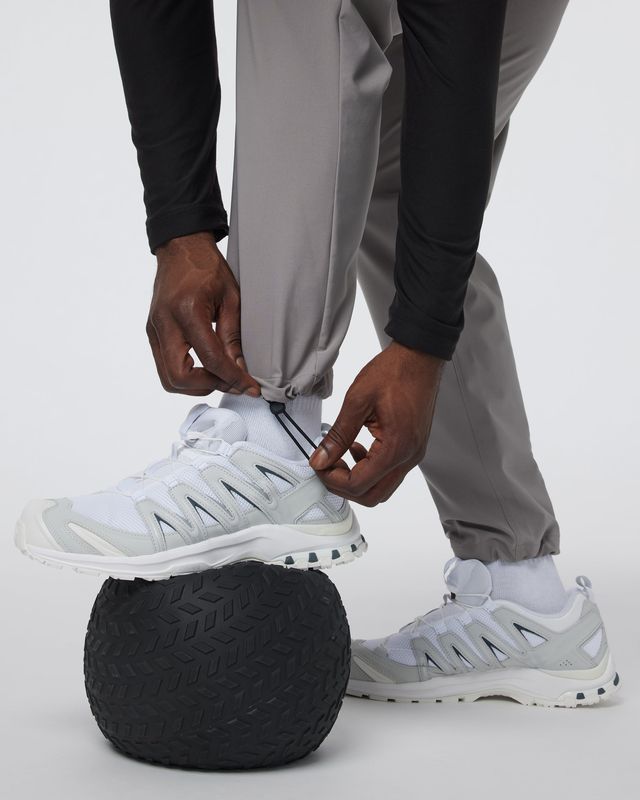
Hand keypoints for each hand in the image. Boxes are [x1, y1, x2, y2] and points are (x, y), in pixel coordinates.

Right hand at [147, 232, 260, 396]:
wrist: (180, 248)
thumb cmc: (206, 267)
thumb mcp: (231, 299)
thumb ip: (233, 337)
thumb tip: (240, 369)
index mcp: (187, 311)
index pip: (210, 359)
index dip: (232, 378)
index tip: (250, 388)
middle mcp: (165, 323)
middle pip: (179, 377)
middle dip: (209, 386)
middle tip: (232, 382)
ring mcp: (154, 330)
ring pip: (168, 378)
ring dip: (196, 385)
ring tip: (219, 376)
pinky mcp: (152, 333)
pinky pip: (165, 366)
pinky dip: (185, 375)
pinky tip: (205, 368)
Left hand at [309, 341, 443, 505]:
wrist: (420, 357)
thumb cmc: (394, 372)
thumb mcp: (357, 400)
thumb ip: (338, 435)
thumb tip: (320, 459)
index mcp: (396, 447)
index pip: (359, 485)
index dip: (333, 480)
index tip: (319, 463)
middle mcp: (409, 457)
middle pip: (373, 495)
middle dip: (344, 486)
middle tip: (326, 465)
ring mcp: (414, 454)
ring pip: (382, 487)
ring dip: (358, 479)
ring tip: (341, 455)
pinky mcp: (414, 448)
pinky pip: (390, 472)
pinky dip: (370, 469)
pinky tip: (358, 447)